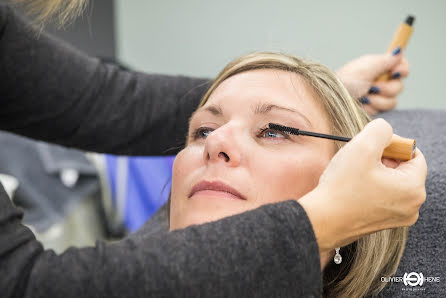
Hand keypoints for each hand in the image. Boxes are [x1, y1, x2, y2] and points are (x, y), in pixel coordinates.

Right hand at [299, 119, 426, 253]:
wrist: (322, 221)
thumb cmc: (341, 187)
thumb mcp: (362, 147)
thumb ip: (381, 129)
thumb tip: (386, 132)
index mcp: (413, 188)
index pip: (413, 153)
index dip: (391, 144)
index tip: (369, 148)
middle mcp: (412, 206)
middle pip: (403, 168)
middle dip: (383, 158)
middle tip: (359, 159)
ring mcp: (399, 217)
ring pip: (392, 181)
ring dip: (375, 172)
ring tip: (354, 174)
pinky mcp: (384, 222)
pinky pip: (384, 196)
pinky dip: (371, 187)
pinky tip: (353, 188)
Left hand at [337, 49, 409, 115]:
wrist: (332, 99)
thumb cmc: (346, 81)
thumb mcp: (365, 68)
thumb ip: (384, 61)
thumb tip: (399, 50)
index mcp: (378, 67)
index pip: (402, 67)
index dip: (402, 70)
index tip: (394, 72)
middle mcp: (379, 81)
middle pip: (399, 87)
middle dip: (385, 89)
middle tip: (371, 87)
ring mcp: (376, 96)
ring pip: (392, 102)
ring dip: (377, 100)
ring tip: (363, 97)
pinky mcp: (372, 109)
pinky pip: (382, 112)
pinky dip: (371, 108)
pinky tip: (361, 105)